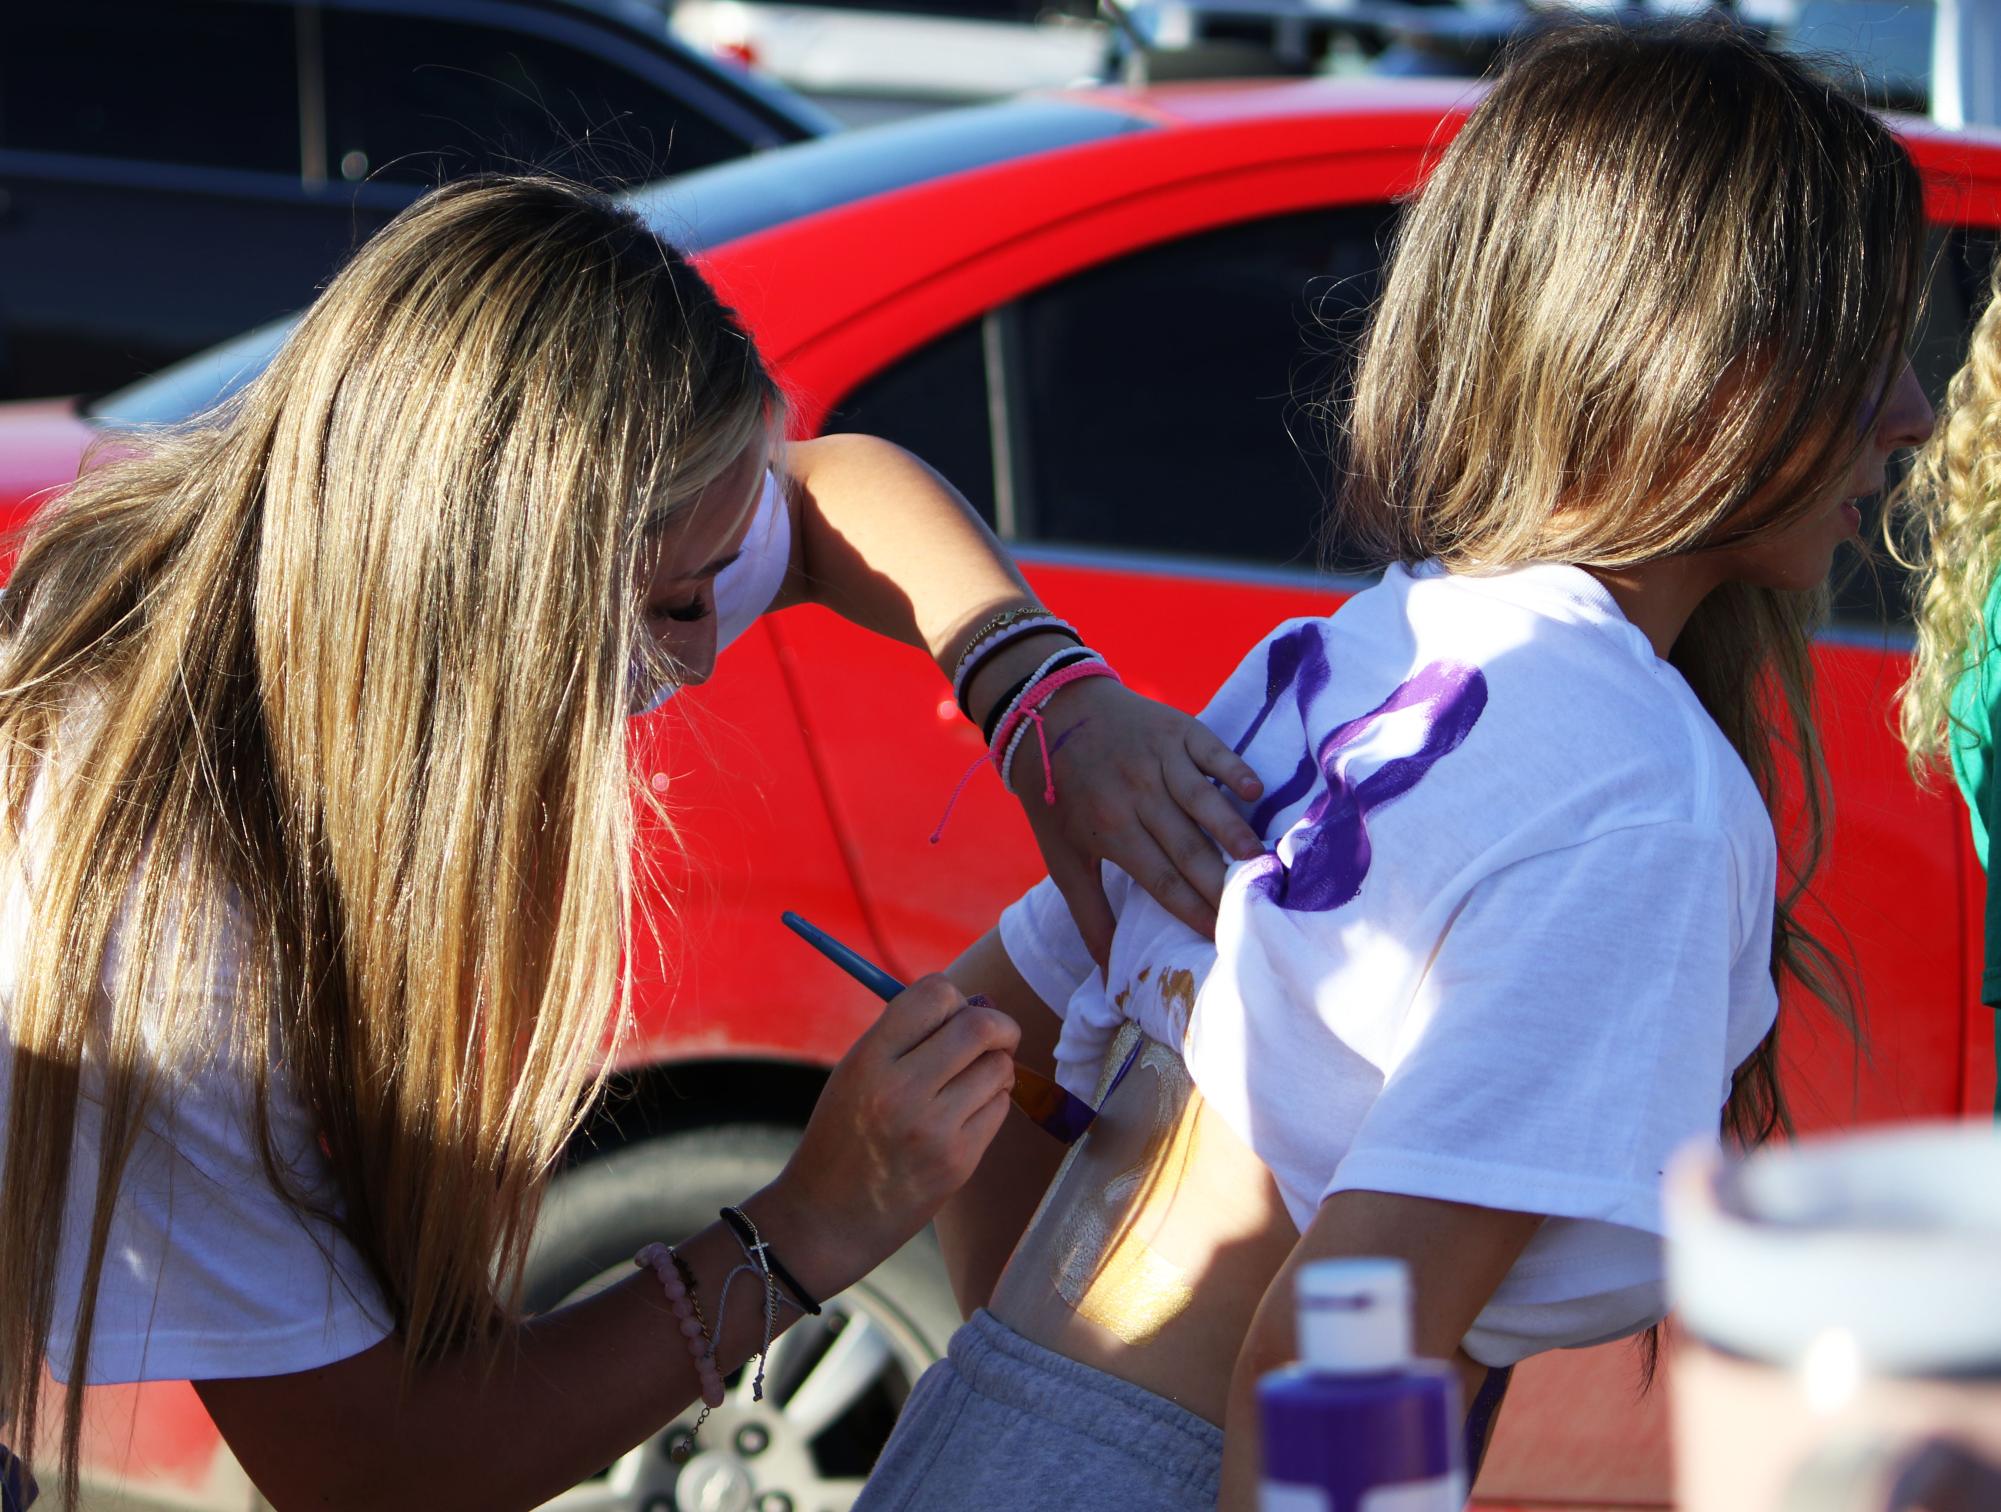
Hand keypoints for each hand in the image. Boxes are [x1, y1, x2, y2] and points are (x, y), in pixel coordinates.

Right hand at [768, 975, 1019, 1294]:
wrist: (826, 1218)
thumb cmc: (842, 1137)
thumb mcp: (854, 1074)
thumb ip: (904, 1038)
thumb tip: (969, 1005)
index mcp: (870, 1059)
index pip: (934, 994)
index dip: (954, 996)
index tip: (956, 1012)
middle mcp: (902, 1090)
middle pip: (980, 1027)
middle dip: (999, 1025)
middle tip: (997, 1035)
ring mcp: (934, 1128)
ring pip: (999, 1068)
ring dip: (997, 1066)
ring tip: (974, 1080)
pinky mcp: (958, 1161)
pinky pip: (1000, 1107)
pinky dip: (994, 1100)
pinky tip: (967, 1113)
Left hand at [1012, 677, 1263, 963]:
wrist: (1050, 713)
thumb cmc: (1058, 796)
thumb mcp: (1062, 858)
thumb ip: (1090, 917)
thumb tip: (1107, 975)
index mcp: (1108, 829)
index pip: (1161, 880)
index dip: (1193, 911)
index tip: (1222, 937)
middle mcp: (1135, 794)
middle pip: (1188, 847)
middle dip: (1221, 883)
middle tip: (1255, 911)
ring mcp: (1157, 759)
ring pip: (1203, 802)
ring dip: (1234, 831)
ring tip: (1261, 860)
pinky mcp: (1176, 730)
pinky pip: (1212, 752)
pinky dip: (1233, 770)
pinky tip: (1254, 791)